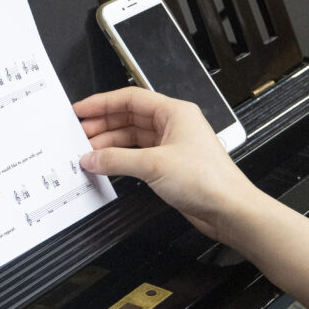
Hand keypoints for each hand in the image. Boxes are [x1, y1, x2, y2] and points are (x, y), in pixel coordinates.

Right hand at [74, 87, 254, 240]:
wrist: (228, 209)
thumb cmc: (208, 180)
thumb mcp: (154, 165)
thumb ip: (117, 160)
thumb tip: (92, 157)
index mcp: (175, 112)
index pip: (131, 99)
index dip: (102, 103)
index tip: (82, 109)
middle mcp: (173, 126)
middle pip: (129, 117)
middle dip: (103, 124)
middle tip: (80, 133)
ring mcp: (170, 146)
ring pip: (132, 137)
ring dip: (110, 144)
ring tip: (88, 151)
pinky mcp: (168, 166)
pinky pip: (137, 156)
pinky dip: (120, 159)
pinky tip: (106, 164)